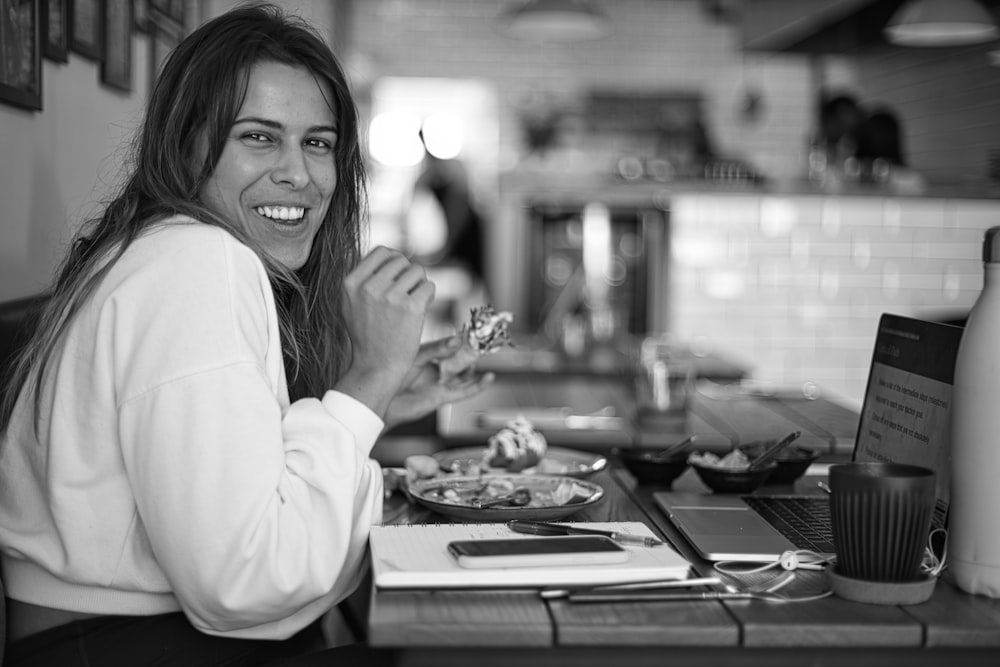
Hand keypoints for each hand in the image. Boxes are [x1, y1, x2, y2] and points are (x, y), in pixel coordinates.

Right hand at [336, 247, 434, 416]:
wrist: (376, 366)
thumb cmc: (367, 336)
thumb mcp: (350, 304)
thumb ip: (363, 278)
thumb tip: (390, 253)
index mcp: (350, 284)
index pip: (381, 252)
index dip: (395, 260)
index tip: (399, 276)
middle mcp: (368, 287)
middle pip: (401, 260)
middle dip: (409, 274)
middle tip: (408, 293)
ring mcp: (390, 297)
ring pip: (418, 271)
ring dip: (420, 284)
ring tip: (413, 302)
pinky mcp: (411, 307)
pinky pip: (429, 286)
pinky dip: (429, 296)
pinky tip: (421, 309)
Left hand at [383, 335, 494, 429]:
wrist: (381, 402)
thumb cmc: (390, 377)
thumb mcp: (415, 357)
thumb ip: (437, 349)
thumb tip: (456, 340)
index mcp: (428, 356)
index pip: (450, 344)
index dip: (463, 337)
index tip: (475, 328)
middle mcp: (436, 369)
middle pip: (460, 359)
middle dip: (472, 350)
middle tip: (485, 339)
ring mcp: (440, 383)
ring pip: (464, 374)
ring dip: (475, 365)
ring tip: (486, 353)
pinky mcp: (442, 397)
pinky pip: (464, 391)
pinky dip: (478, 385)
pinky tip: (489, 377)